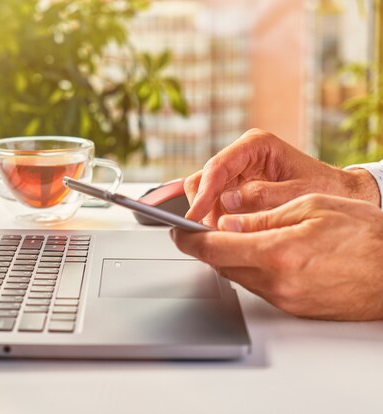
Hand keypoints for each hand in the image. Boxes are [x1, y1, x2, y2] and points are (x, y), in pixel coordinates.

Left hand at [172, 194, 382, 320]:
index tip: (175, 230)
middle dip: (206, 246)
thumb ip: (262, 217)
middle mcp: (277, 281)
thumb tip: (226, 222)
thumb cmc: (365, 235)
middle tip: (198, 228)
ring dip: (228, 257)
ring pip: (238, 276)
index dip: (188, 238)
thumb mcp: (311, 207)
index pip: (214, 248)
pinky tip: (258, 254)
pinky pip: (258, 287)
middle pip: (221, 265)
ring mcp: (285, 298)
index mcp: (277, 252)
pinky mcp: (294, 308)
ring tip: (232, 236)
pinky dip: (249, 269)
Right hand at [184, 129, 379, 226]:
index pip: (218, 167)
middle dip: (203, 206)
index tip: (195, 215)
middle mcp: (242, 156)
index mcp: (256, 145)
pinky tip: (227, 233)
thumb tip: (227, 201)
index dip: (204, 193)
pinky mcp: (236, 188)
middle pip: (204, 178)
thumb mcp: (298, 193)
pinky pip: (216, 203)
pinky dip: (217, 219)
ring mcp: (237, 172)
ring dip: (208, 215)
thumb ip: (262, 195)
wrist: (342, 195)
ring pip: (206, 192)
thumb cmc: (326, 189)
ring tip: (221, 236)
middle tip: (207, 232)